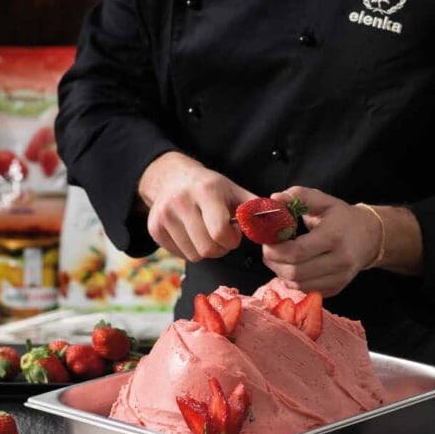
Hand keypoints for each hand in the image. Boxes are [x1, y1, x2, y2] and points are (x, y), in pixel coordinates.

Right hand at [138, 152, 254, 261]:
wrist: (172, 177)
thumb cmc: (211, 188)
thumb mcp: (235, 191)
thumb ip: (257, 209)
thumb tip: (280, 223)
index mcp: (205, 192)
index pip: (220, 232)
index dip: (231, 239)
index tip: (233, 232)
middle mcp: (181, 202)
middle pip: (207, 249)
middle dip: (221, 248)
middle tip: (222, 235)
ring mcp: (164, 216)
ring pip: (194, 255)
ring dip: (206, 250)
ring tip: (207, 233)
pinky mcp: (154, 229)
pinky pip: (180, 255)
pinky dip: (190, 249)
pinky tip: (192, 234)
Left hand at [262, 186, 381, 296]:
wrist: (371, 236)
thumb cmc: (342, 217)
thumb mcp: (322, 200)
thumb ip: (298, 196)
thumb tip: (274, 199)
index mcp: (334, 236)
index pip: (298, 251)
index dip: (276, 250)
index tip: (267, 241)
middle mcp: (339, 260)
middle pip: (295, 272)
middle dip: (274, 262)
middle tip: (268, 251)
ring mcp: (340, 277)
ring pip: (299, 284)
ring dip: (281, 273)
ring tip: (279, 258)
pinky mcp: (337, 288)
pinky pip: (307, 290)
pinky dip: (293, 281)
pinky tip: (292, 267)